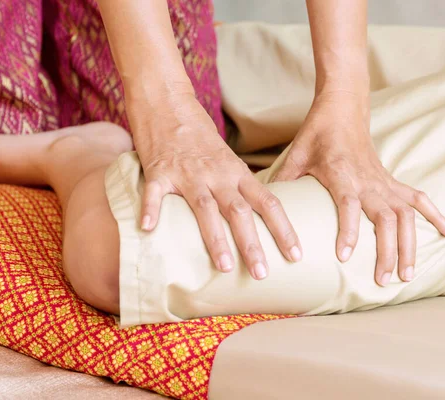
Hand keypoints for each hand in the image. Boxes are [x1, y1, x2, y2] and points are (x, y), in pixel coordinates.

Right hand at [130, 92, 301, 279]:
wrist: (168, 102)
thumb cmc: (198, 135)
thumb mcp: (226, 158)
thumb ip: (237, 184)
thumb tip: (254, 215)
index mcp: (236, 172)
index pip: (268, 202)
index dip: (284, 229)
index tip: (296, 254)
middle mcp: (217, 174)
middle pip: (240, 211)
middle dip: (252, 244)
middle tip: (263, 273)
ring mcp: (188, 173)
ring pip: (205, 208)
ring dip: (216, 238)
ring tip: (225, 266)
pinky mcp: (159, 170)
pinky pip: (154, 193)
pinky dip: (151, 210)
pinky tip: (148, 230)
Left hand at [273, 92, 444, 285]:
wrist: (343, 109)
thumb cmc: (317, 134)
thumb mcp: (296, 154)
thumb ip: (284, 180)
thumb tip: (266, 209)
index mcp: (342, 174)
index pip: (349, 206)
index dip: (348, 231)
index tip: (345, 256)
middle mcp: (368, 180)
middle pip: (385, 219)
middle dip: (386, 251)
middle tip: (383, 280)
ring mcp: (384, 181)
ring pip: (405, 216)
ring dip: (410, 245)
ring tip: (408, 274)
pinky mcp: (392, 180)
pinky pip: (419, 198)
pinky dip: (436, 214)